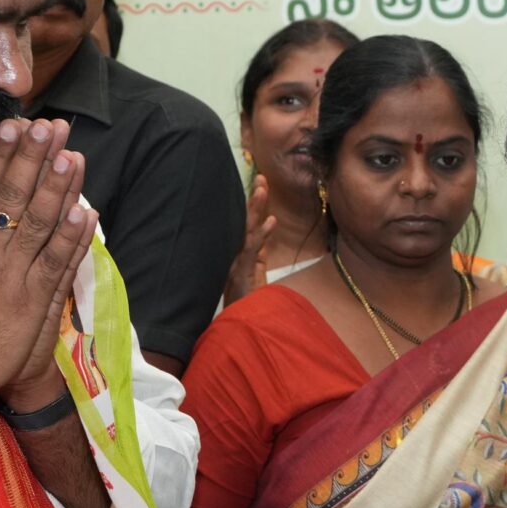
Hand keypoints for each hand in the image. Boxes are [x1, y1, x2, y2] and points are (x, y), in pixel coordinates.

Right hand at [0, 118, 94, 415]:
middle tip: (50, 126)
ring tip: (72, 155)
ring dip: (58, 188)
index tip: (13, 127)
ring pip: (40, 224)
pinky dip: (72, 237)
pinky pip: (58, 263)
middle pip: (14, 198)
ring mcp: (13, 277)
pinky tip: (86, 211)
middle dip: (33, 159)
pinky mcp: (34, 302)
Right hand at [224, 175, 275, 304]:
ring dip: (255, 209)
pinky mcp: (240, 273)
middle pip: (244, 223)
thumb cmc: (247, 306)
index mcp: (240, 256)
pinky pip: (251, 251)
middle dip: (253, 200)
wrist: (239, 329)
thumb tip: (268, 226)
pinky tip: (271, 221)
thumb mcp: (255, 274)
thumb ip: (259, 253)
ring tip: (263, 188)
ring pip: (246, 231)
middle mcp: (235, 257)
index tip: (260, 185)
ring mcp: (236, 264)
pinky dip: (261, 235)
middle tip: (261, 178)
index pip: (246, 226)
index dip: (253, 206)